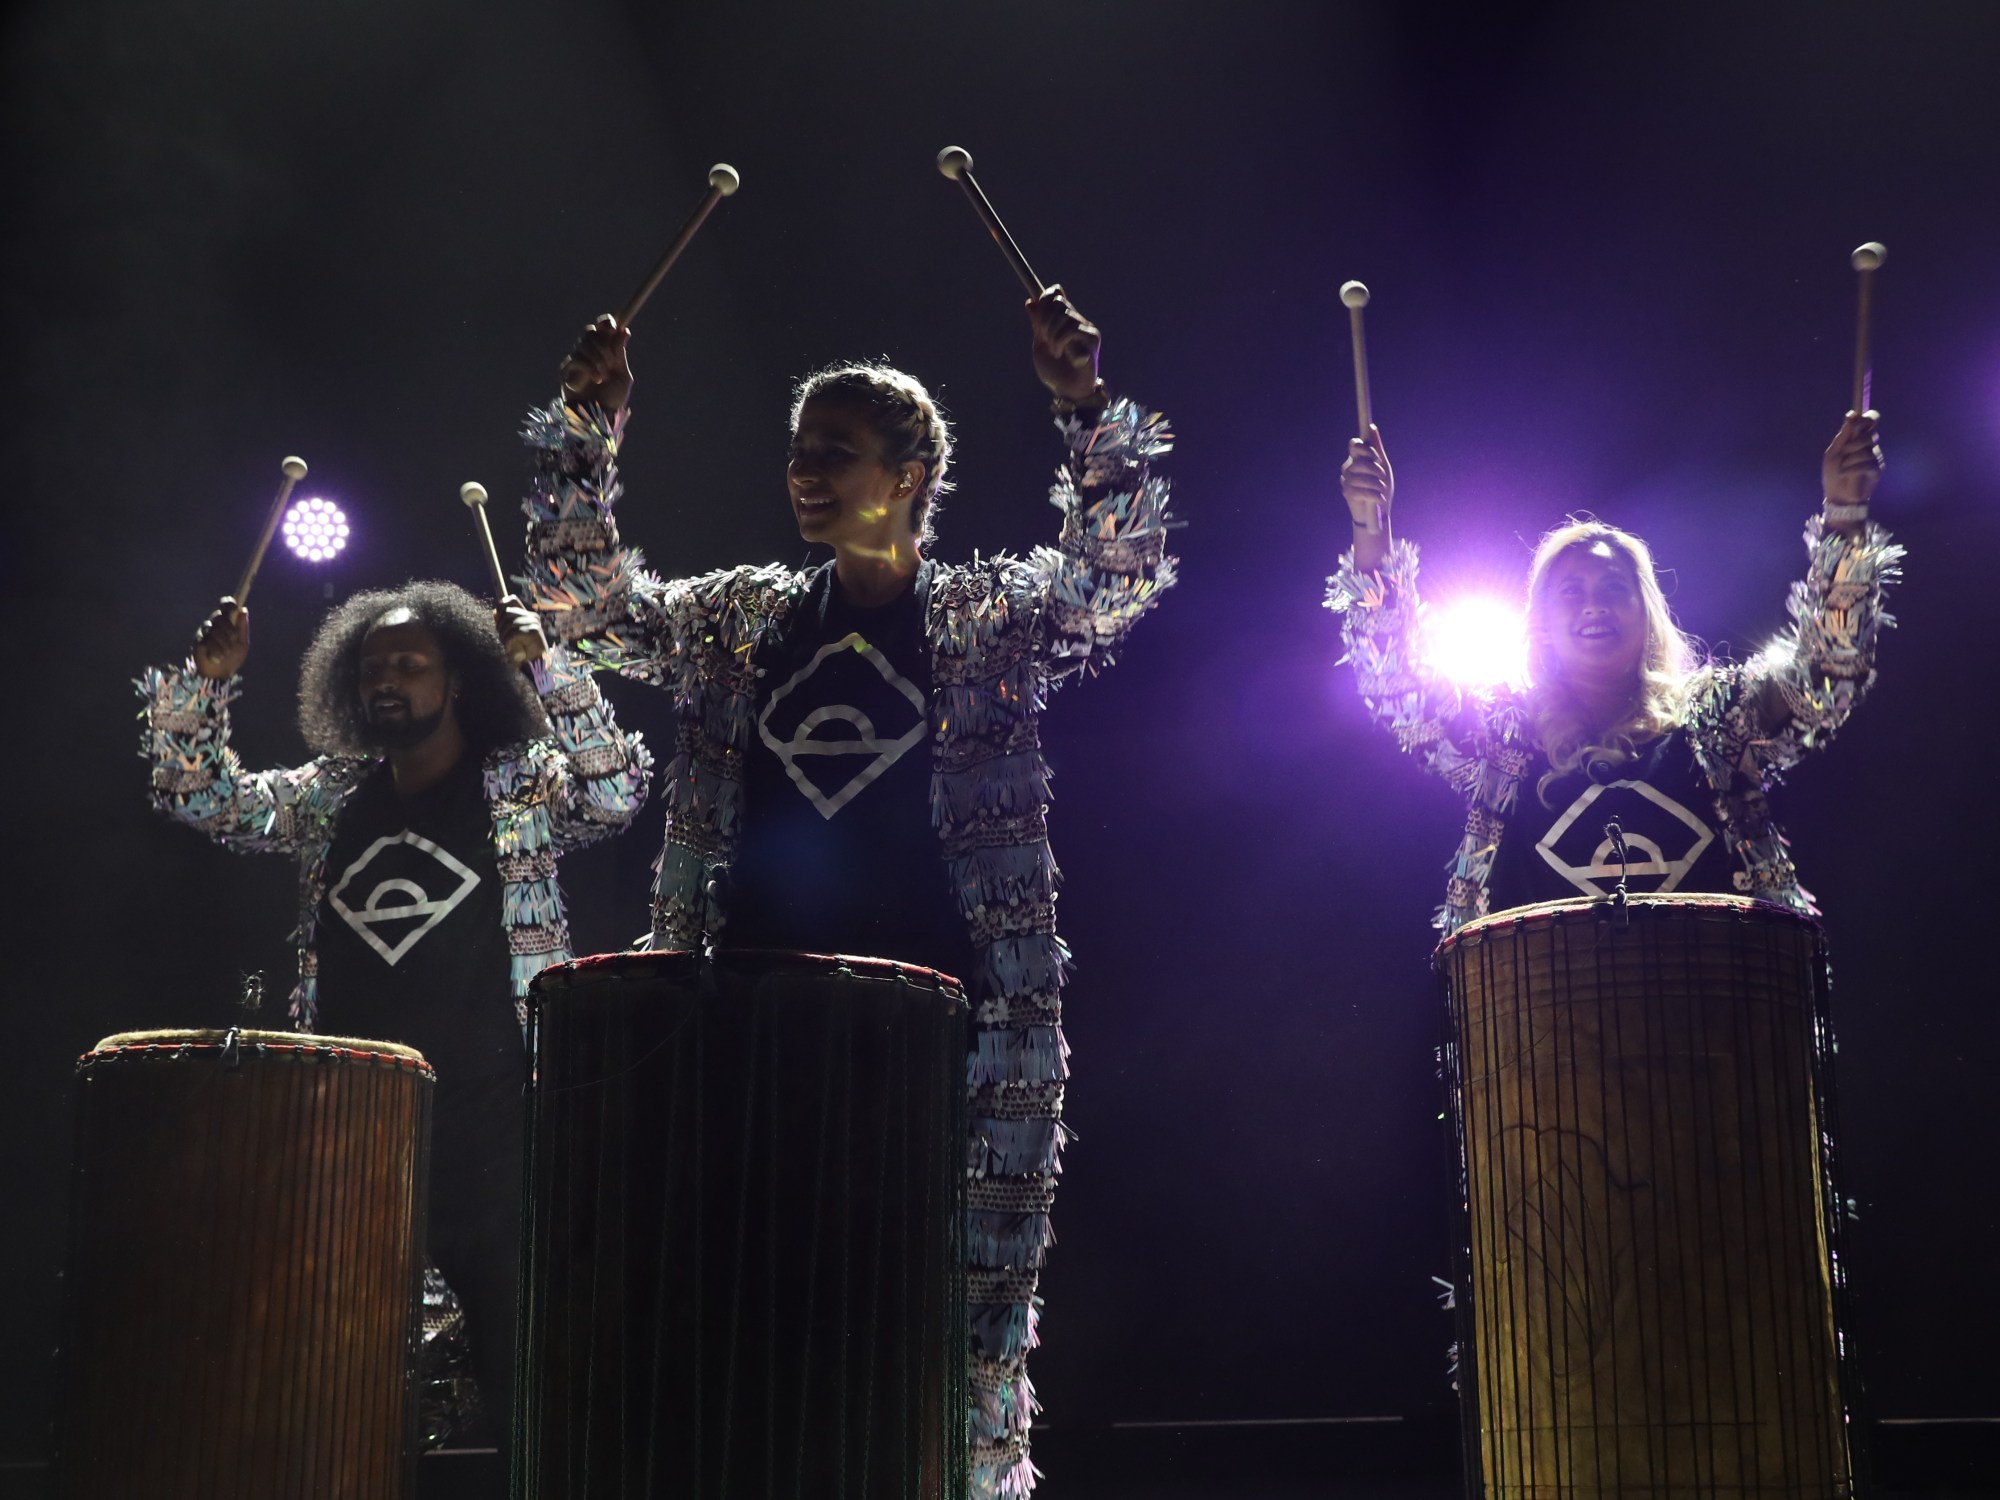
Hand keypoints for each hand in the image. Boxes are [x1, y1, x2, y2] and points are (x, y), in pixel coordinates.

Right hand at [193, 598, 249, 679]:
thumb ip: (243, 628)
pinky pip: (206, 640)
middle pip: (219, 617)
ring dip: (223, 643)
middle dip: (229, 629)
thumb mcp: (242, 644)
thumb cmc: (233, 658)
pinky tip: (217, 657)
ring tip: (226, 653)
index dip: (228, 604)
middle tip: (233, 639)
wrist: (222, 674)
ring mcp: (205, 632)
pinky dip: (215, 650)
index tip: (233, 607)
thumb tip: (243, 610)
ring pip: (213, 629)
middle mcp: (214, 624)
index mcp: (227, 623)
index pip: (225, 606)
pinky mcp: (197, 641)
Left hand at [495, 595, 547, 666]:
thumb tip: (495, 612)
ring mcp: (534, 623)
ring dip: (504, 635)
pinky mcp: (534, 631)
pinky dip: (508, 641)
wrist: (535, 664)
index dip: (501, 606)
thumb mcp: (510, 634)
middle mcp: (532, 616)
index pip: (511, 600)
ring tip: (506, 644)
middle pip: (507, 612)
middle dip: (500, 625)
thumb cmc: (522, 650)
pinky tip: (509, 647)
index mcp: (527, 614)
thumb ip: (504, 623)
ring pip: (510, 623)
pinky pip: (514, 632)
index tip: (497, 617)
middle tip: (502, 637)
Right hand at [560, 314, 632, 412]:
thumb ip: (620, 354)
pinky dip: (589, 368)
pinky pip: (576, 359)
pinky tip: (596, 380)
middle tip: (611, 362)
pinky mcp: (566, 371)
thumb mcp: (622, 376)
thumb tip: (623, 331)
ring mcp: (576, 361)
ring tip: (604, 376)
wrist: (600, 419)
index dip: (605, 322)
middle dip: (602, 344)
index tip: (612, 325)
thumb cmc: (613, 400)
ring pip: (583, 344)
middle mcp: (588, 353)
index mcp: (604, 351)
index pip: (601, 328)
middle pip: (590, 332)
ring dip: (598, 359)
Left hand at [1027, 286, 1101, 405]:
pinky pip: (1072, 329)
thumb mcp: (1040, 344)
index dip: (1045, 298)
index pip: (1057, 295)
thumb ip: (1037, 324)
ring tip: (1054, 351)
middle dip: (1045, 320)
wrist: (1067, 391)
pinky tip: (1064, 354)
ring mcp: (1087, 329)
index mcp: (1064, 320)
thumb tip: (1030, 302)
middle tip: (1044, 338)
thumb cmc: (1055, 371)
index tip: (1036, 313)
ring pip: (1064, 316)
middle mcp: (1077, 321)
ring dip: (1053, 335)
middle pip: (1058, 302)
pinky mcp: (1093, 339)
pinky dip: (1061, 342)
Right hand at [1341, 425, 1393, 532]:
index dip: (1365, 449)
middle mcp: (1349, 467)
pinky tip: (1379, 499)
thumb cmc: (1380, 486)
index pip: (1354, 445)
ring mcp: (1346, 480)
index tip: (1376, 457)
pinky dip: (1374, 495)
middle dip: (1375, 469)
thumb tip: (1372, 427)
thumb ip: (1377, 447)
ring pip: (1360, 477)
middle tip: (1382, 477)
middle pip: (1359, 462)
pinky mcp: (1347, 493)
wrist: (1379, 510)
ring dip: (1376, 484)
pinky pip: (1360, 490)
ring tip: (1382, 490)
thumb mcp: (1383, 466)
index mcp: (1357, 458)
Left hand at [1822, 409, 1882, 517]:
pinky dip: (1852, 469)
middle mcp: (1870, 445)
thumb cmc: (1834, 473)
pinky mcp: (1877, 470)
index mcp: (1859, 438)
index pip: (1872, 420)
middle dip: (1854, 442)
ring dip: (1849, 460)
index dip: (1868, 417)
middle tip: (1844, 452)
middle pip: (1870, 434)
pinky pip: (1866, 464)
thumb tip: (1852, 414)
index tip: (1857, 419)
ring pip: (1865, 451)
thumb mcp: (1833, 452)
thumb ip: (1843, 436)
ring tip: (1842, 468)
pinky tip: (1845, 474)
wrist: (1837, 495)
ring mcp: (1875, 457)